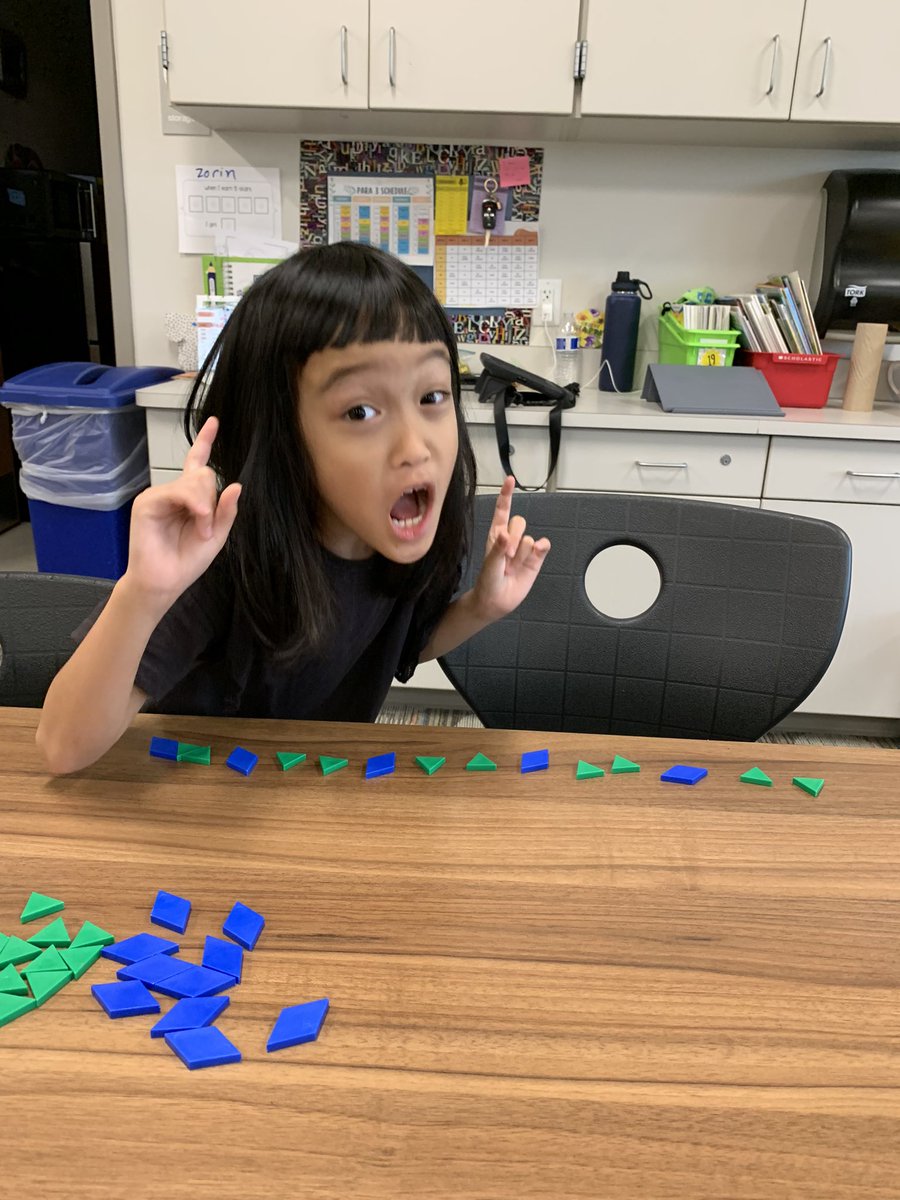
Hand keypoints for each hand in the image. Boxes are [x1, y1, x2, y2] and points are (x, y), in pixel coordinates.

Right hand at [123, 416, 240, 609]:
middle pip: (203, 474)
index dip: (205, 441)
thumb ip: (226, 511)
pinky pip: (177, 491)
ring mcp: (159, 495)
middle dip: (212, 501)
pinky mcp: (147, 502)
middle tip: (207, 528)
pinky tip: (197, 521)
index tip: (214, 422)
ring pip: (193, 480)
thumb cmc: (187, 561)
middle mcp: (173, 492)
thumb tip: (236, 484)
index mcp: (190, 498)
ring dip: (204, 507)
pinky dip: (193, 506)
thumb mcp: (217, 535)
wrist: (164, 582)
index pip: (197, 463)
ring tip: (200, 530)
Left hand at [471, 477, 550, 620]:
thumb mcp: (489, 566)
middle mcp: (511, 539)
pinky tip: (530, 560)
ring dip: (521, 554)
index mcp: (496, 535)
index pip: (502, 510)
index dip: (506, 494)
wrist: (495, 602)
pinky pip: (542, 546)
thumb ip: (497, 550)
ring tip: (512, 567)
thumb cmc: (487, 582)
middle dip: (513, 538)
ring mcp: (524, 549)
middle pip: (519, 522)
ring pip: (529, 539)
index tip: (510, 480)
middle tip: (505, 557)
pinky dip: (540, 550)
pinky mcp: (535, 559)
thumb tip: (505, 533)